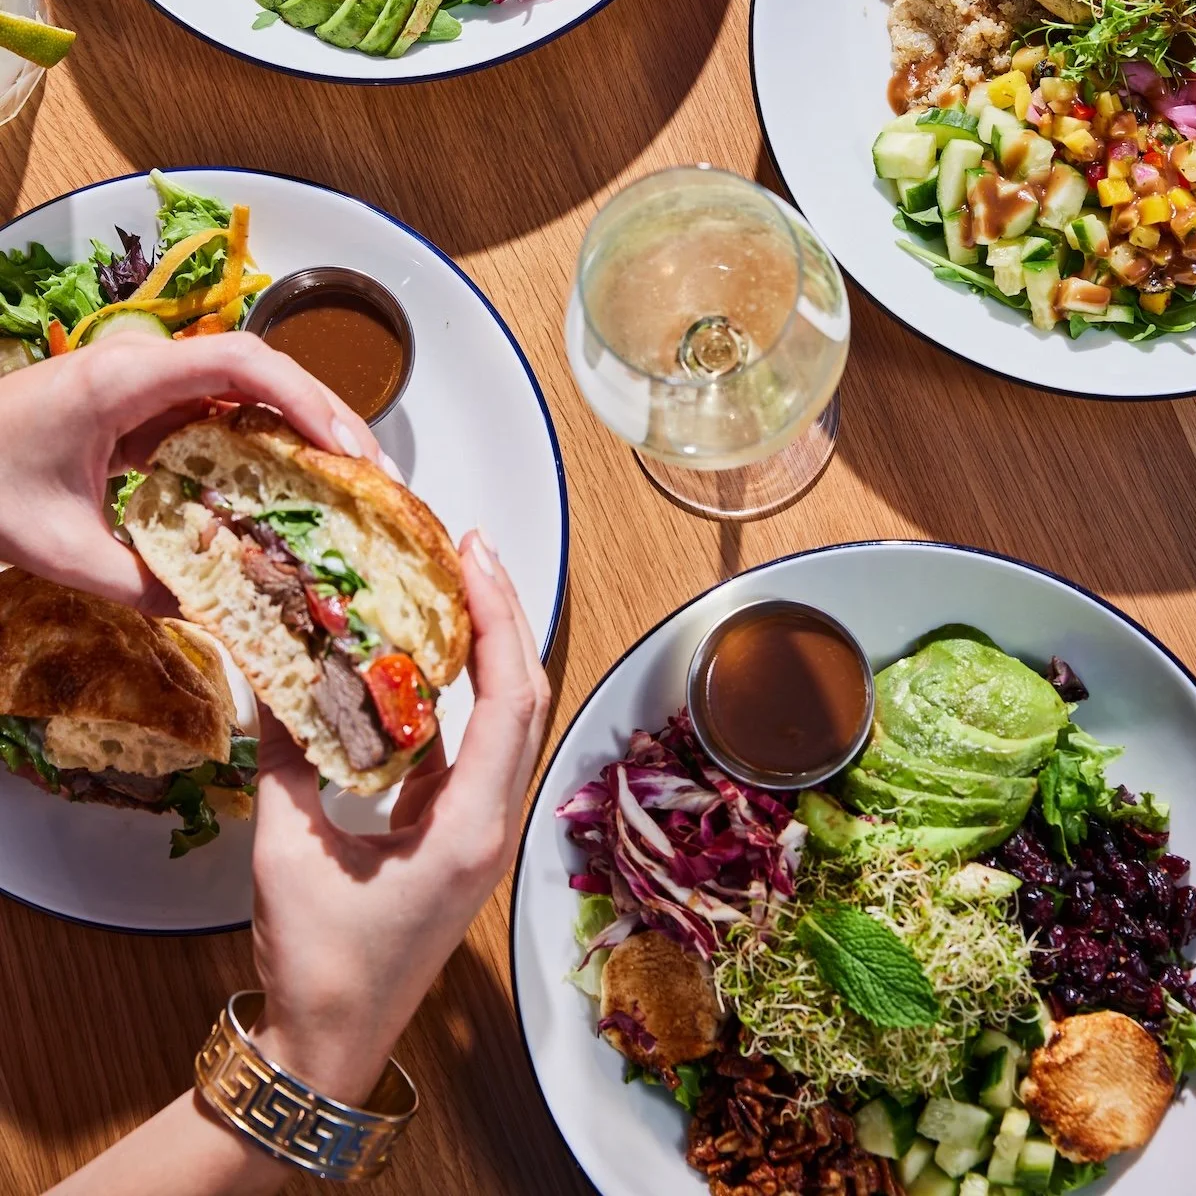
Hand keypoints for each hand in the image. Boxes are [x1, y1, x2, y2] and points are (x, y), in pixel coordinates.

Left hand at [0, 329, 381, 609]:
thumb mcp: (60, 548)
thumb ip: (139, 583)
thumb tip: (216, 617)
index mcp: (124, 382)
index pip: (238, 364)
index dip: (303, 398)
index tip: (345, 446)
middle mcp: (145, 369)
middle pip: (260, 370)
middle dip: (324, 416)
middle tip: (371, 475)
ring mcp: (147, 384)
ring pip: (247, 390)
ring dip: (301, 428)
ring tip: (349, 482)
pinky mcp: (144, 406)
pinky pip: (221, 413)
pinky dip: (264, 443)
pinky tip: (290, 486)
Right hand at [249, 533, 549, 1103]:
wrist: (328, 1050)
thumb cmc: (321, 968)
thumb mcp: (290, 851)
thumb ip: (283, 758)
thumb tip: (268, 675)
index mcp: (470, 829)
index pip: (510, 700)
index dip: (497, 618)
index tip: (474, 557)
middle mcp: (490, 824)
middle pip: (522, 697)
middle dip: (500, 616)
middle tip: (466, 550)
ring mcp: (477, 831)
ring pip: (502, 720)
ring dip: (481, 651)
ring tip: (447, 586)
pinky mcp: (453, 836)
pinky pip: (466, 749)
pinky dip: (449, 697)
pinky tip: (413, 661)